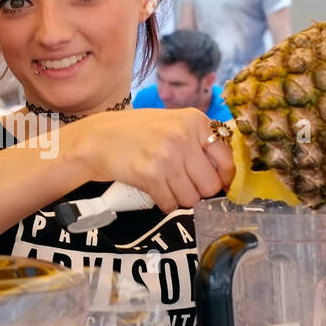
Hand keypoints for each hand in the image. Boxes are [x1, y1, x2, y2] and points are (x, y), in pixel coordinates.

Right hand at [64, 107, 234, 213]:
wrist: (97, 139)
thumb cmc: (137, 133)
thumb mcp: (173, 124)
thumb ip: (199, 142)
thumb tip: (227, 175)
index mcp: (194, 120)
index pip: (226, 159)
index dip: (223, 178)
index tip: (217, 185)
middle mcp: (183, 136)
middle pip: (210, 184)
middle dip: (198, 191)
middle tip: (184, 186)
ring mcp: (167, 156)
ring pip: (191, 198)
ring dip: (180, 199)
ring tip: (167, 187)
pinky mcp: (150, 175)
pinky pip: (171, 204)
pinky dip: (165, 204)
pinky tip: (156, 192)